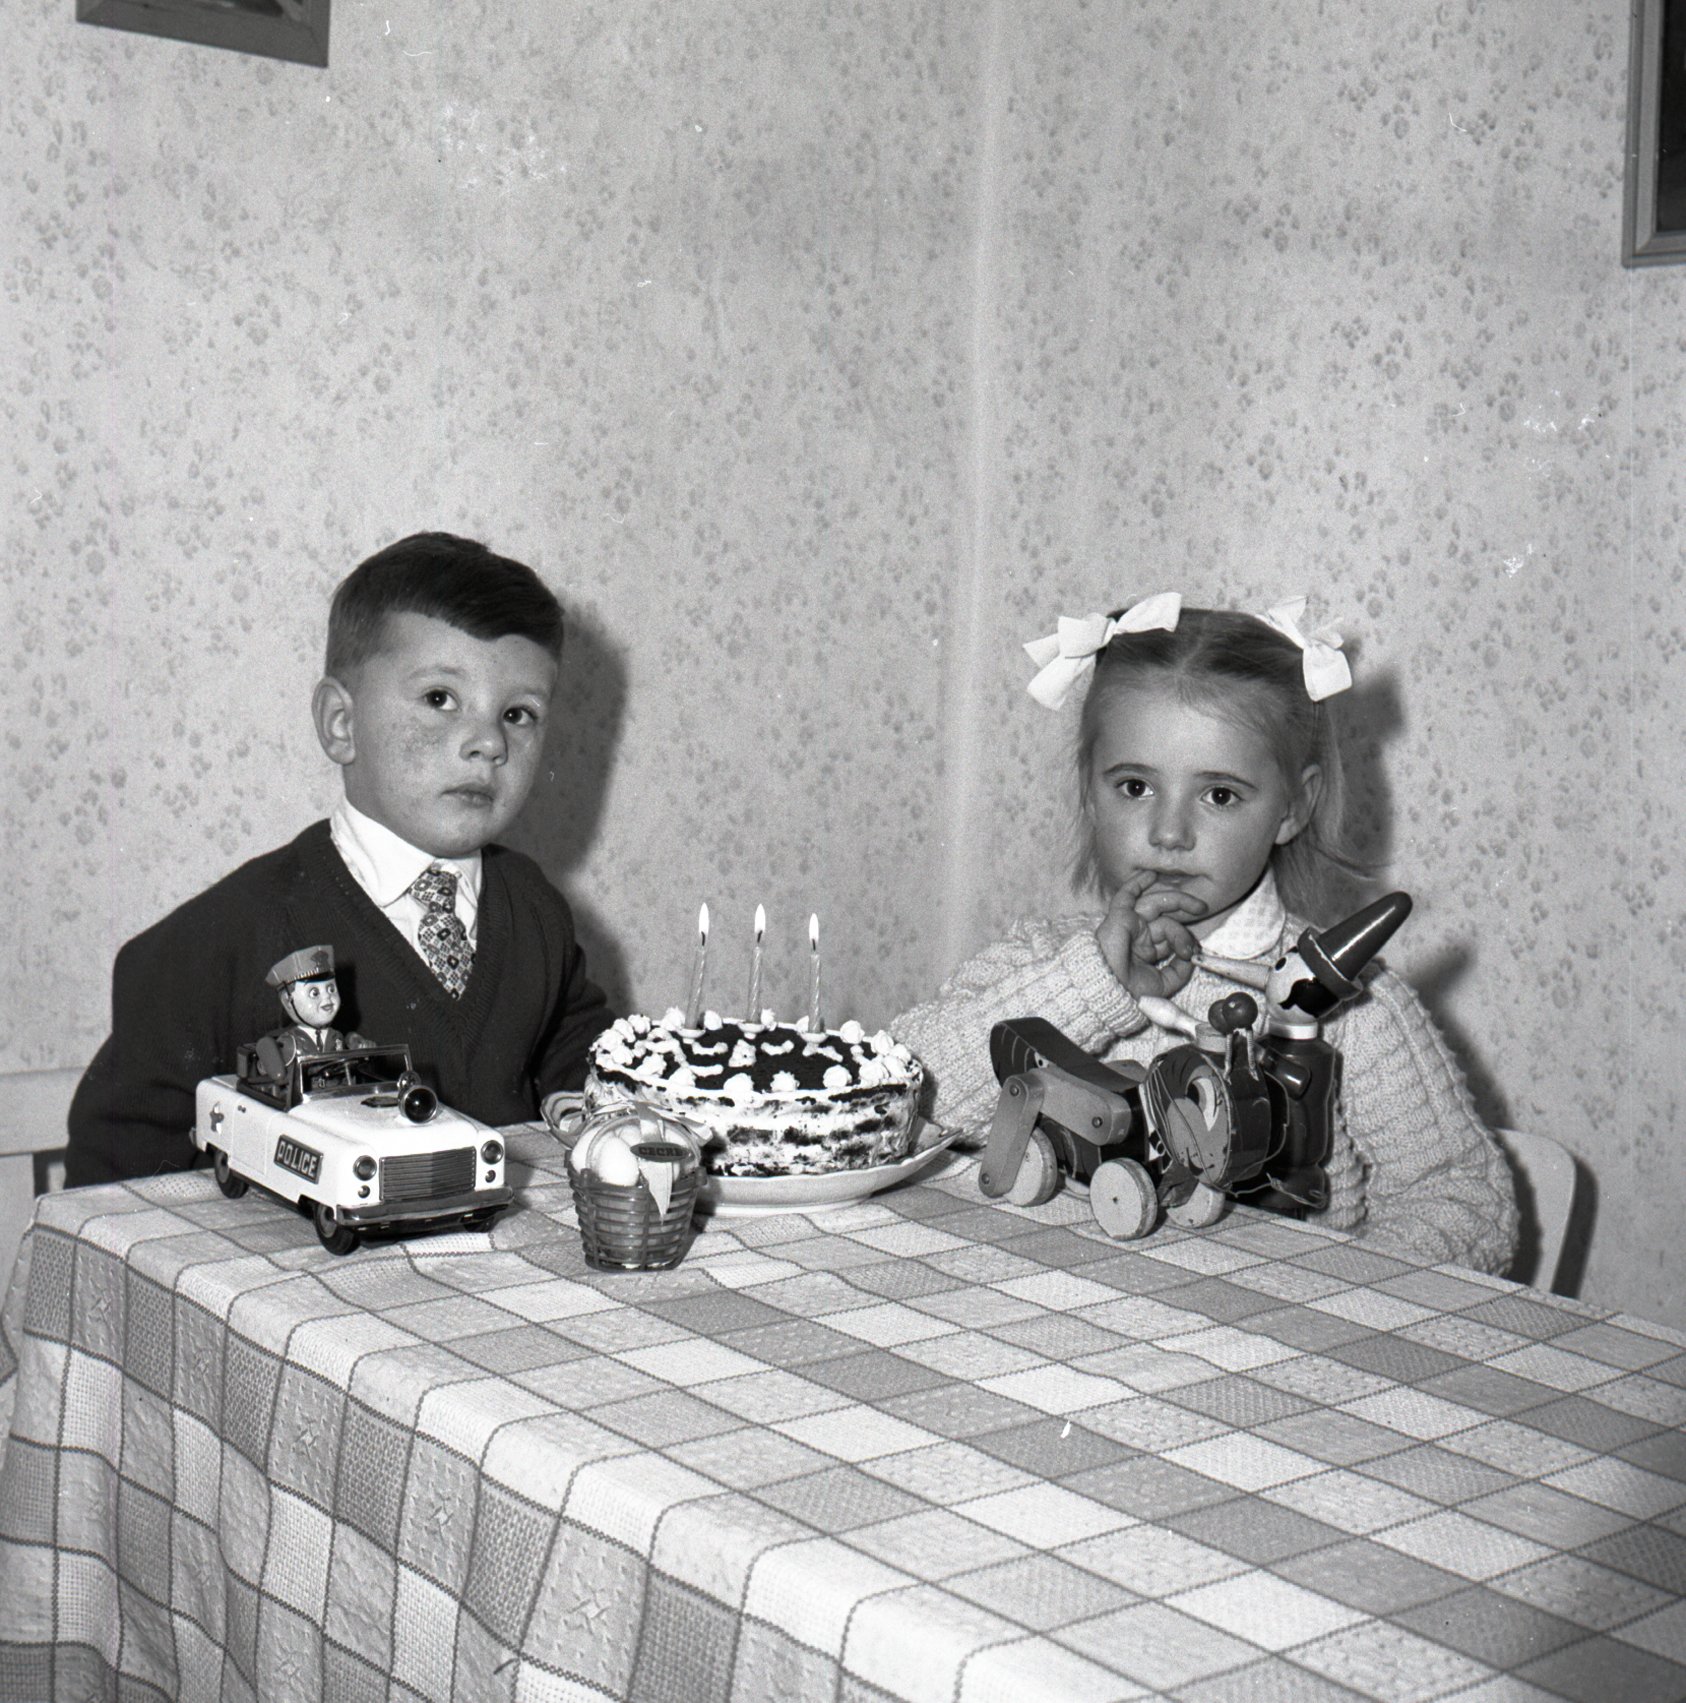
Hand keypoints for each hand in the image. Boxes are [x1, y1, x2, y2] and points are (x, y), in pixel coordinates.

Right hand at [1096, 870, 1206, 1000]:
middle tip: (1203, 910)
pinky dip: (1137, 883)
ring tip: (1198, 906)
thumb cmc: (1129, 991)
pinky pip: (1127, 895)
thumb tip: (1190, 957)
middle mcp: (1139, 935)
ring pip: (1157, 906)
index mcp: (1146, 950)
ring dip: (1178, 901)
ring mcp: (1130, 924)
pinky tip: (1151, 874)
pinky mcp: (1120, 917)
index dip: (1184, 939)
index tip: (1192, 953)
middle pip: (1166, 920)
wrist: (1109, 990)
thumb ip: (1180, 971)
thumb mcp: (1164, 984)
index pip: (1170, 936)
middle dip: (1185, 919)